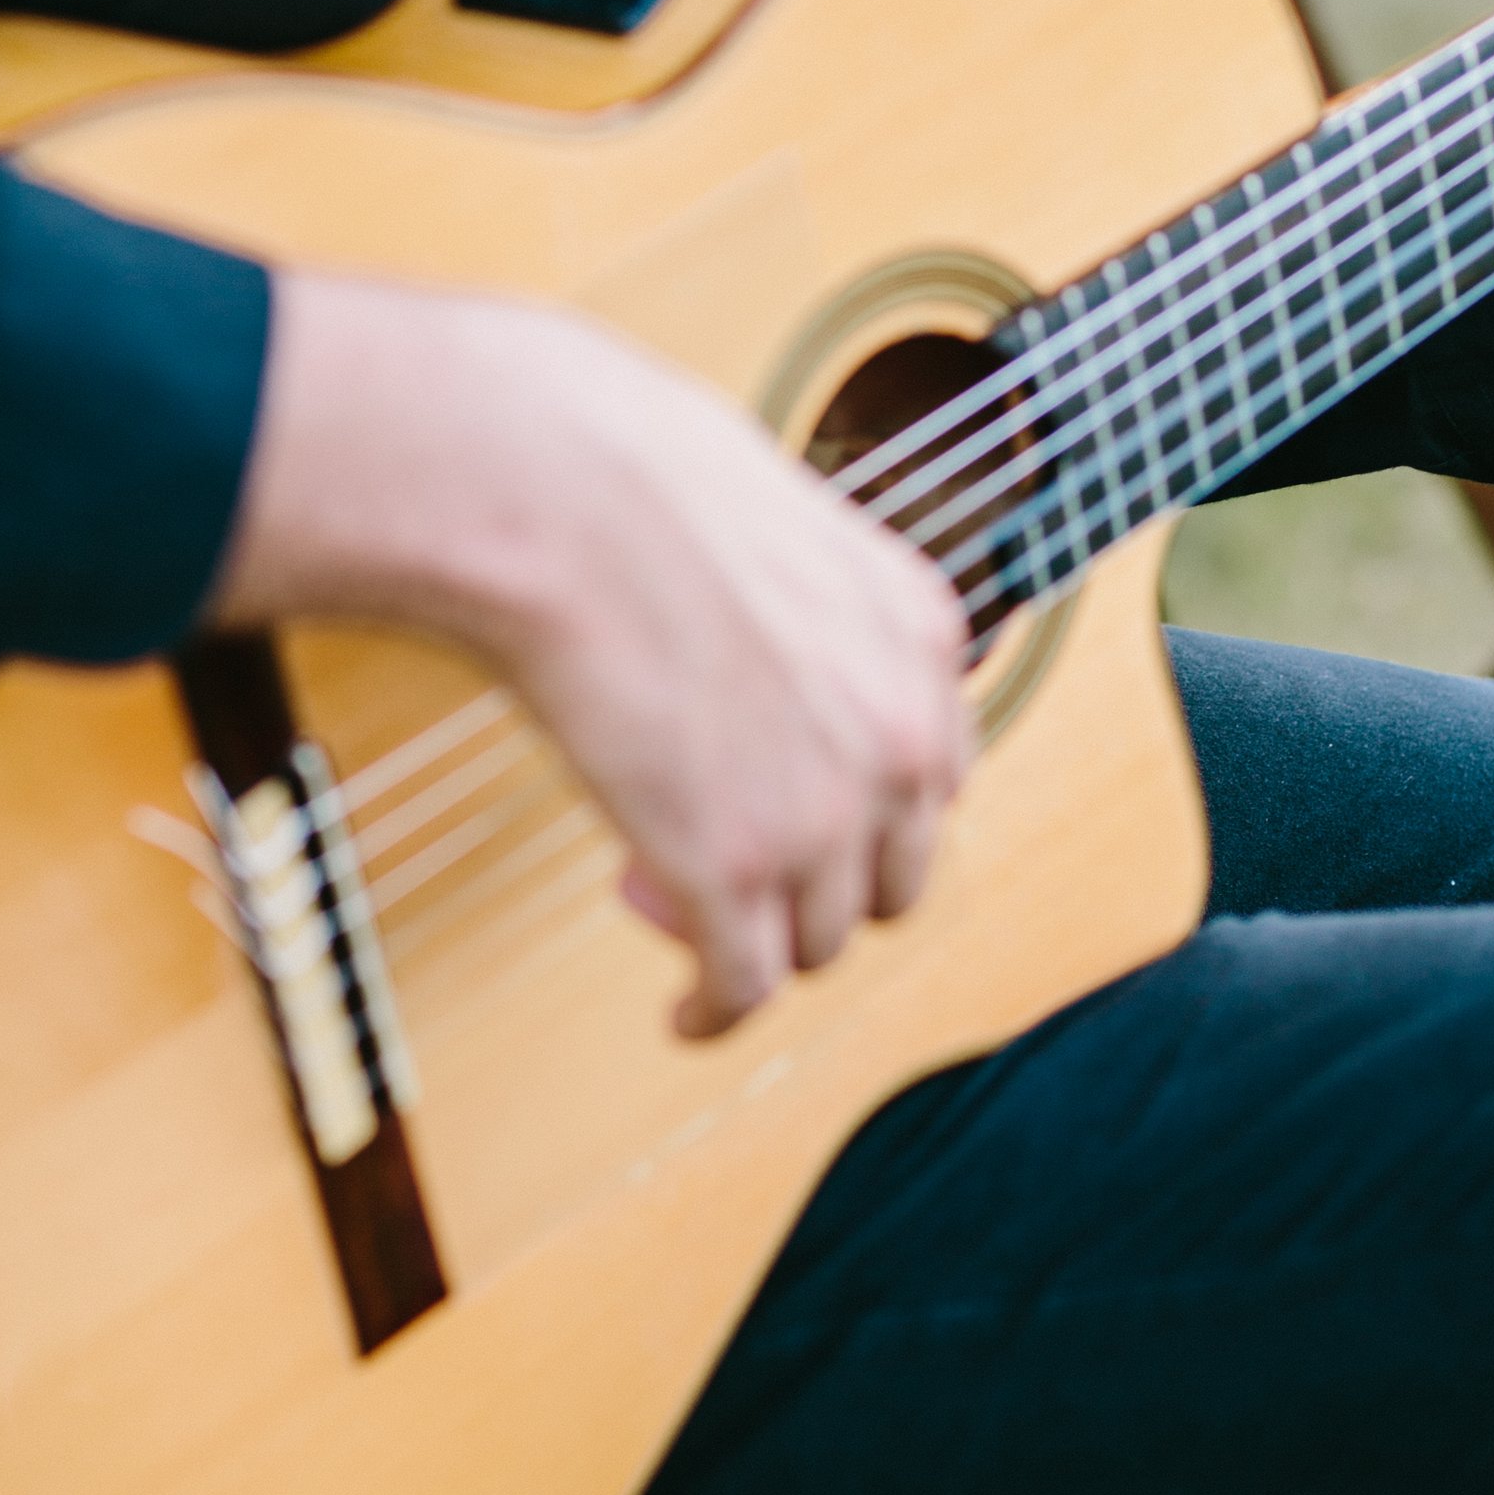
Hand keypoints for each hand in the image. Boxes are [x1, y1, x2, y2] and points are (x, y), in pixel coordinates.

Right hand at [215, 278, 970, 1035]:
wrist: (558, 496)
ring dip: (764, 945)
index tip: (814, 817)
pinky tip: (685, 1016)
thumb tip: (767, 662)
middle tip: (752, 877)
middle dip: (829, 888)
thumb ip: (809, 615)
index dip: (869, 807)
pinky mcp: (733, 872)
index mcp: (922, 637)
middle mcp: (900, 733)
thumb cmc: (631, 478)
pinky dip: (715, 1012)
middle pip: (896, 873)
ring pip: (822, 939)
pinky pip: (745, 986)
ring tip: (692, 927)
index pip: (935, 771)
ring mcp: (825, 812)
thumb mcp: (782, 529)